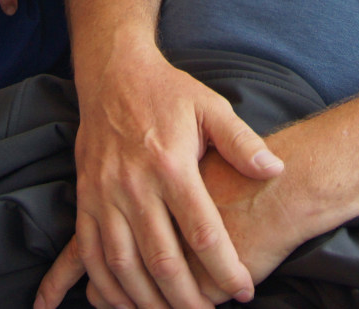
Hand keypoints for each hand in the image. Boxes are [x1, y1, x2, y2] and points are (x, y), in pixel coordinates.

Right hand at [35, 47, 282, 308]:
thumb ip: (242, 142)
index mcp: (170, 164)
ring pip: (122, 264)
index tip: (245, 290)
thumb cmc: (168, 92)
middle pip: (162, 258)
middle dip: (187, 298)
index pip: (202, 230)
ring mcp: (104, 194)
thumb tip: (274, 169)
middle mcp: (134, 184)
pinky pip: (89, 253)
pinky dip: (104, 285)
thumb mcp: (211, 107)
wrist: (113, 72)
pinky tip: (122, 304)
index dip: (225, 267)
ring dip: (145, 301)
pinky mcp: (84, 198)